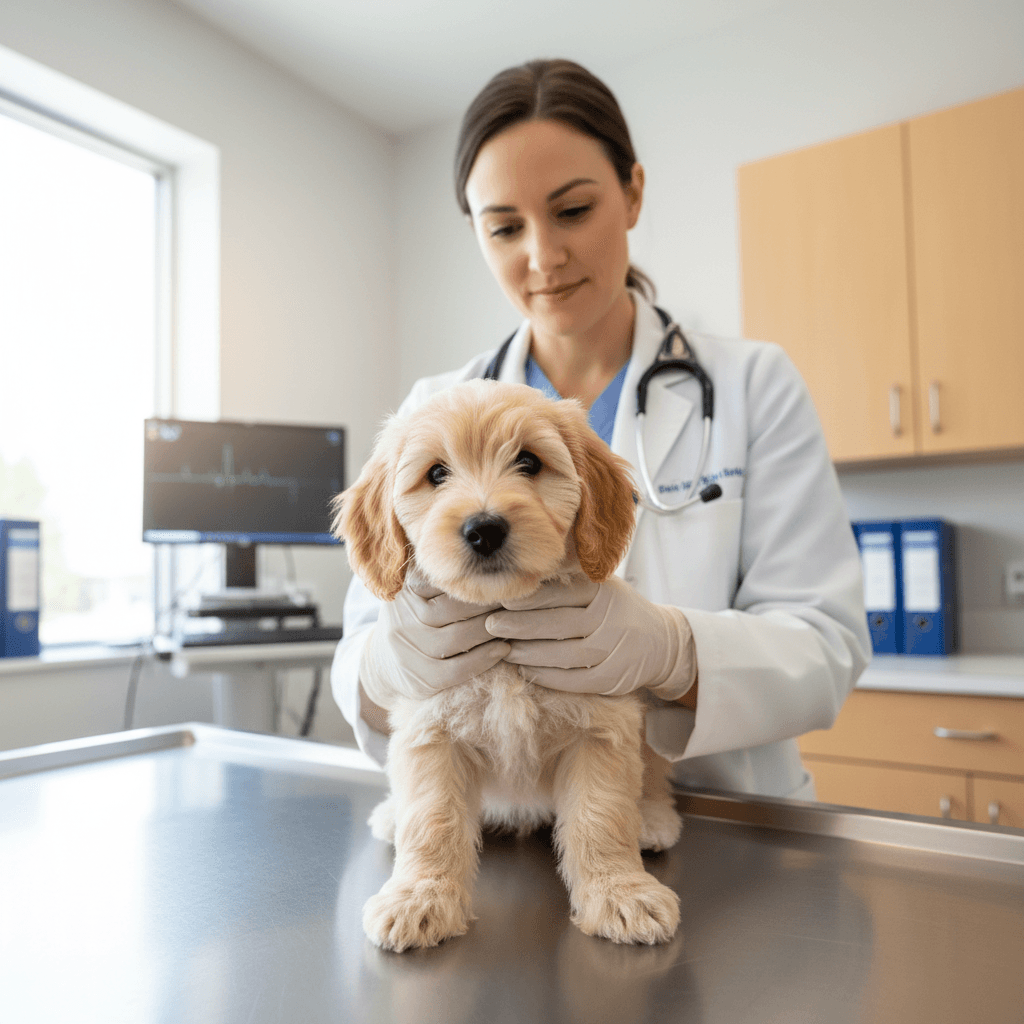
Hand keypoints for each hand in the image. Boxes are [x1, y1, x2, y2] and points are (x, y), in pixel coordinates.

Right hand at [360, 576, 510, 706]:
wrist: (383, 661)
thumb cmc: (415, 617)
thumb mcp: (419, 589)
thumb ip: (443, 573)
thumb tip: (484, 550)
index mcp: (405, 590)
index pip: (442, 581)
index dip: (474, 581)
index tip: (501, 578)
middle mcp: (401, 618)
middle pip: (453, 609)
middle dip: (488, 605)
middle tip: (515, 601)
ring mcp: (407, 650)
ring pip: (457, 638)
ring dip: (490, 631)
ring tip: (512, 624)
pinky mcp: (419, 678)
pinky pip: (457, 669)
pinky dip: (484, 659)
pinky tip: (502, 649)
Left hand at [484, 576, 695, 699]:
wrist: (661, 642)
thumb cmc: (616, 609)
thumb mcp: (601, 585)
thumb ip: (568, 580)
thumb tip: (521, 571)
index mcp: (603, 592)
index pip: (560, 594)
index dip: (528, 599)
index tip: (500, 599)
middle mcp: (609, 620)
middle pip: (557, 625)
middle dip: (519, 626)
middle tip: (490, 625)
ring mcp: (612, 651)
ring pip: (562, 654)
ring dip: (528, 653)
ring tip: (503, 649)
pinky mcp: (612, 678)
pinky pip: (573, 680)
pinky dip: (546, 676)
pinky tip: (525, 669)